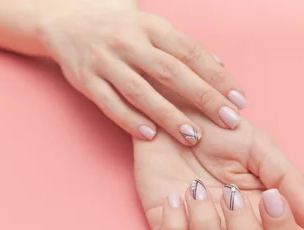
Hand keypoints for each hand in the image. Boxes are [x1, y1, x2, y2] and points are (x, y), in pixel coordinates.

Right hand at [38, 0, 245, 144]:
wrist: (64, 19)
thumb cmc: (120, 26)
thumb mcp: (152, 26)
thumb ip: (183, 47)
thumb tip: (220, 66)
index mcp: (150, 25)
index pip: (191, 52)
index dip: (218, 77)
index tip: (239, 100)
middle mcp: (128, 41)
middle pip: (172, 72)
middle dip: (203, 98)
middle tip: (228, 121)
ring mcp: (105, 61)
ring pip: (141, 91)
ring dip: (169, 115)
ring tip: (193, 136)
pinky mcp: (85, 79)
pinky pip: (110, 103)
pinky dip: (130, 120)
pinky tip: (151, 135)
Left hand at [134, 83, 303, 229]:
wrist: (174, 113)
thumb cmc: (219, 132)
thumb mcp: (261, 147)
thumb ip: (291, 182)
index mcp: (265, 220)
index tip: (270, 195)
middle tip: (232, 196)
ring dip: (207, 228)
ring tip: (196, 188)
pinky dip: (175, 226)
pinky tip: (175, 195)